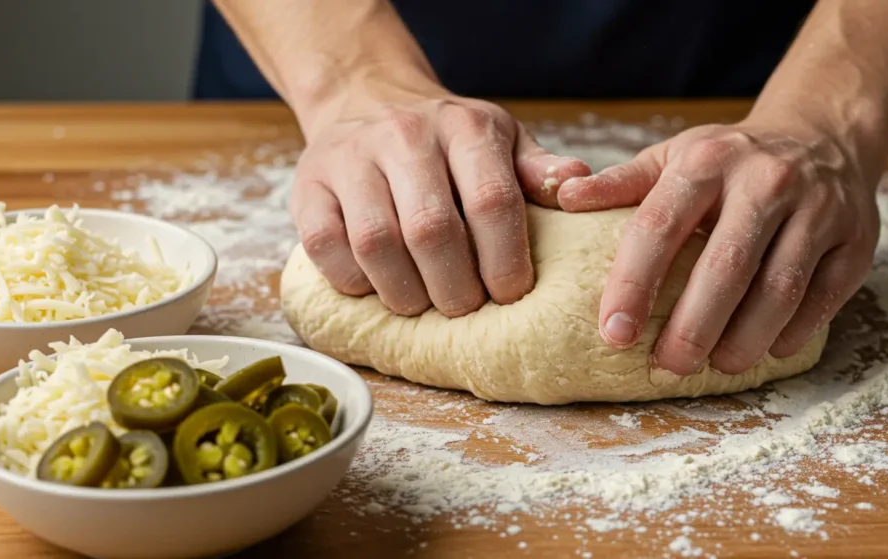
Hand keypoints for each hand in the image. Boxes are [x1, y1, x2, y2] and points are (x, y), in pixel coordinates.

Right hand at [291, 83, 590, 316]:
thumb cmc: (446, 137)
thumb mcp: (501, 139)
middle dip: (455, 288)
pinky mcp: (307, 186)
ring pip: (375, 243)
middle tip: (465, 308)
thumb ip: (538, 169)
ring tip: (424, 305)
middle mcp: (404, 136)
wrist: (366, 96)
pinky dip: (353, 282)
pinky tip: (376, 287)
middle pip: (431, 231)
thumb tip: (580, 187)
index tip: (510, 294)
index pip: (491, 201)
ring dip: (405, 293)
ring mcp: (349, 159)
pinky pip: (325, 247)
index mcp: (464, 127)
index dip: (504, 261)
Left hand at [557, 119, 880, 374]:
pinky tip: (765, 350)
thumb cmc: (730, 160)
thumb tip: (562, 198)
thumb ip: (621, 183)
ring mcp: (818, 209)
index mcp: (707, 161)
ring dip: (744, 338)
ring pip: (780, 287)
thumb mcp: (674, 157)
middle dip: (692, 326)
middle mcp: (765, 181)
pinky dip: (792, 331)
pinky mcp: (856, 239)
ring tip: (715, 367)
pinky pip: (823, 296)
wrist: (823, 136)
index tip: (614, 333)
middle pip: (725, 266)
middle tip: (666, 366)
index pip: (660, 227)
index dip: (633, 284)